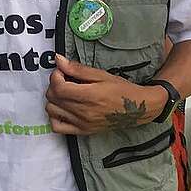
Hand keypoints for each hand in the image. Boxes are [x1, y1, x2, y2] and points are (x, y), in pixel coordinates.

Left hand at [45, 55, 167, 134]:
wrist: (138, 108)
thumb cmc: (123, 91)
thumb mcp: (102, 75)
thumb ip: (78, 69)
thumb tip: (59, 60)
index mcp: (89, 96)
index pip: (58, 87)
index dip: (56, 76)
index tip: (62, 72)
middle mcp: (84, 111)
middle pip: (53, 98)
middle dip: (54, 86)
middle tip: (65, 81)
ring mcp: (82, 123)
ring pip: (52, 111)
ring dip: (54, 100)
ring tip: (65, 94)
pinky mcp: (83, 130)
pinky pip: (58, 127)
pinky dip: (55, 117)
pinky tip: (63, 109)